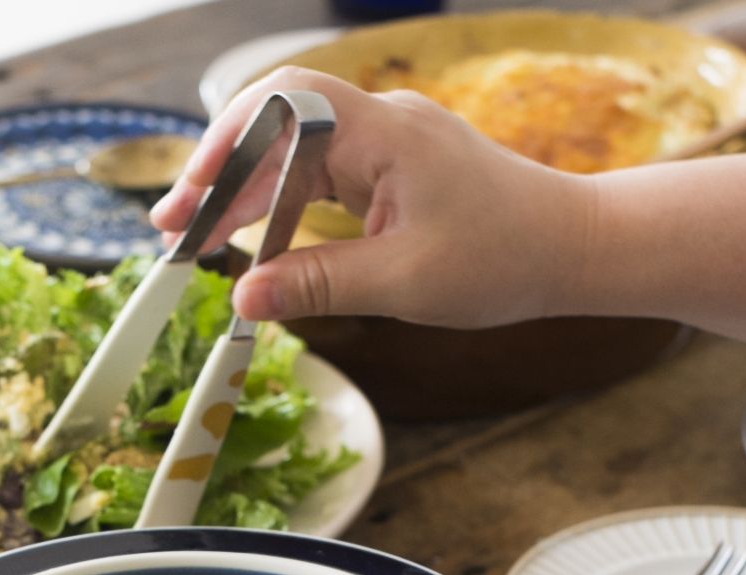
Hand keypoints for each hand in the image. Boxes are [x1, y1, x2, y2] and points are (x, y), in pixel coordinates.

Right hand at [150, 67, 591, 328]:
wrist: (575, 248)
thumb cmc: (506, 258)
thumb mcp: (404, 284)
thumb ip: (318, 285)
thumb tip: (243, 299)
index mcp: (385, 134)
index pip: (283, 106)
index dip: (226, 144)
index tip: (191, 195)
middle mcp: (381, 124)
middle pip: (275, 129)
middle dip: (219, 175)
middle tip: (170, 229)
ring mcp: (386, 144)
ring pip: (291, 153)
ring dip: (243, 194)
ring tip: (196, 241)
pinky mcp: (391, 169)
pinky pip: (318, 174)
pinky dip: (279, 203)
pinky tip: (254, 239)